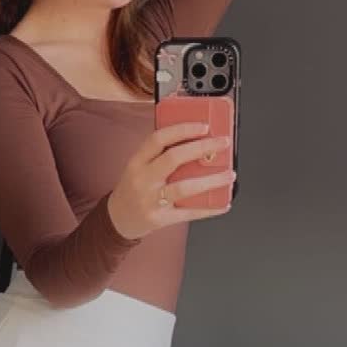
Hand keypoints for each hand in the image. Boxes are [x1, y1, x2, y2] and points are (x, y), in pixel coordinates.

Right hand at [106, 118, 234, 239]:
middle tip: (222, 144)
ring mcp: (150, 201)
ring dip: (211, 181)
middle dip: (202, 148)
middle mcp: (142, 180)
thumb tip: (196, 141)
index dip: (183, 129)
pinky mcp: (160, 219)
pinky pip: (188, 213)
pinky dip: (209, 209)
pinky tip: (223, 204)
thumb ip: (160, 154)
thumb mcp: (138, 167)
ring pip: (184, 188)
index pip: (158, 139)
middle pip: (173, 159)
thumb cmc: (132, 189)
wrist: (117, 219)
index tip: (204, 126)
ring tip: (229, 175)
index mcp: (137, 162)